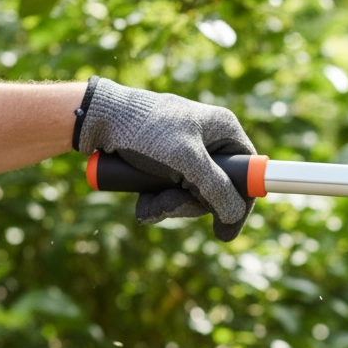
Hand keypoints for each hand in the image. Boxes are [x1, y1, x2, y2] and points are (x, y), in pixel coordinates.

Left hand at [74, 77, 255, 240]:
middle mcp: (210, 140)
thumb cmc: (145, 131)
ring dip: (170, 205)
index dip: (241, 202)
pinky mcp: (168, 161)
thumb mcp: (186, 161)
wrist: (97, 120)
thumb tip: (235, 214)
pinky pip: (174, 190)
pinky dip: (159, 200)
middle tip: (169, 208)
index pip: (249, 172)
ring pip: (193, 194)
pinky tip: (143, 201)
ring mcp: (189, 152)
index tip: (227, 228)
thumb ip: (216, 188)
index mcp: (224, 130)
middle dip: (191, 205)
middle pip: (218, 189)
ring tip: (147, 204)